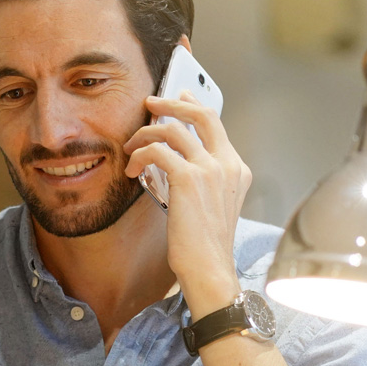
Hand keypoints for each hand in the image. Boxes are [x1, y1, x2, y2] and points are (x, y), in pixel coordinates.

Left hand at [124, 64, 251, 312]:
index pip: (216, 124)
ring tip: (130, 147)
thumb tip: (174, 160)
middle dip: (172, 103)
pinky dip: (139, 155)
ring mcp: (210, 169)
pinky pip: (157, 150)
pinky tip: (131, 169)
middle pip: (201, 114)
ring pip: (172, 129)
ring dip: (144, 134)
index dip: (193, 106)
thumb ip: (202, 179)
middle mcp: (227, 164)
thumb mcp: (210, 205)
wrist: (209, 268)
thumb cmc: (204, 245)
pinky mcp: (188, 178)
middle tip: (150, 103)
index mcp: (236, 170)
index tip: (179, 96)